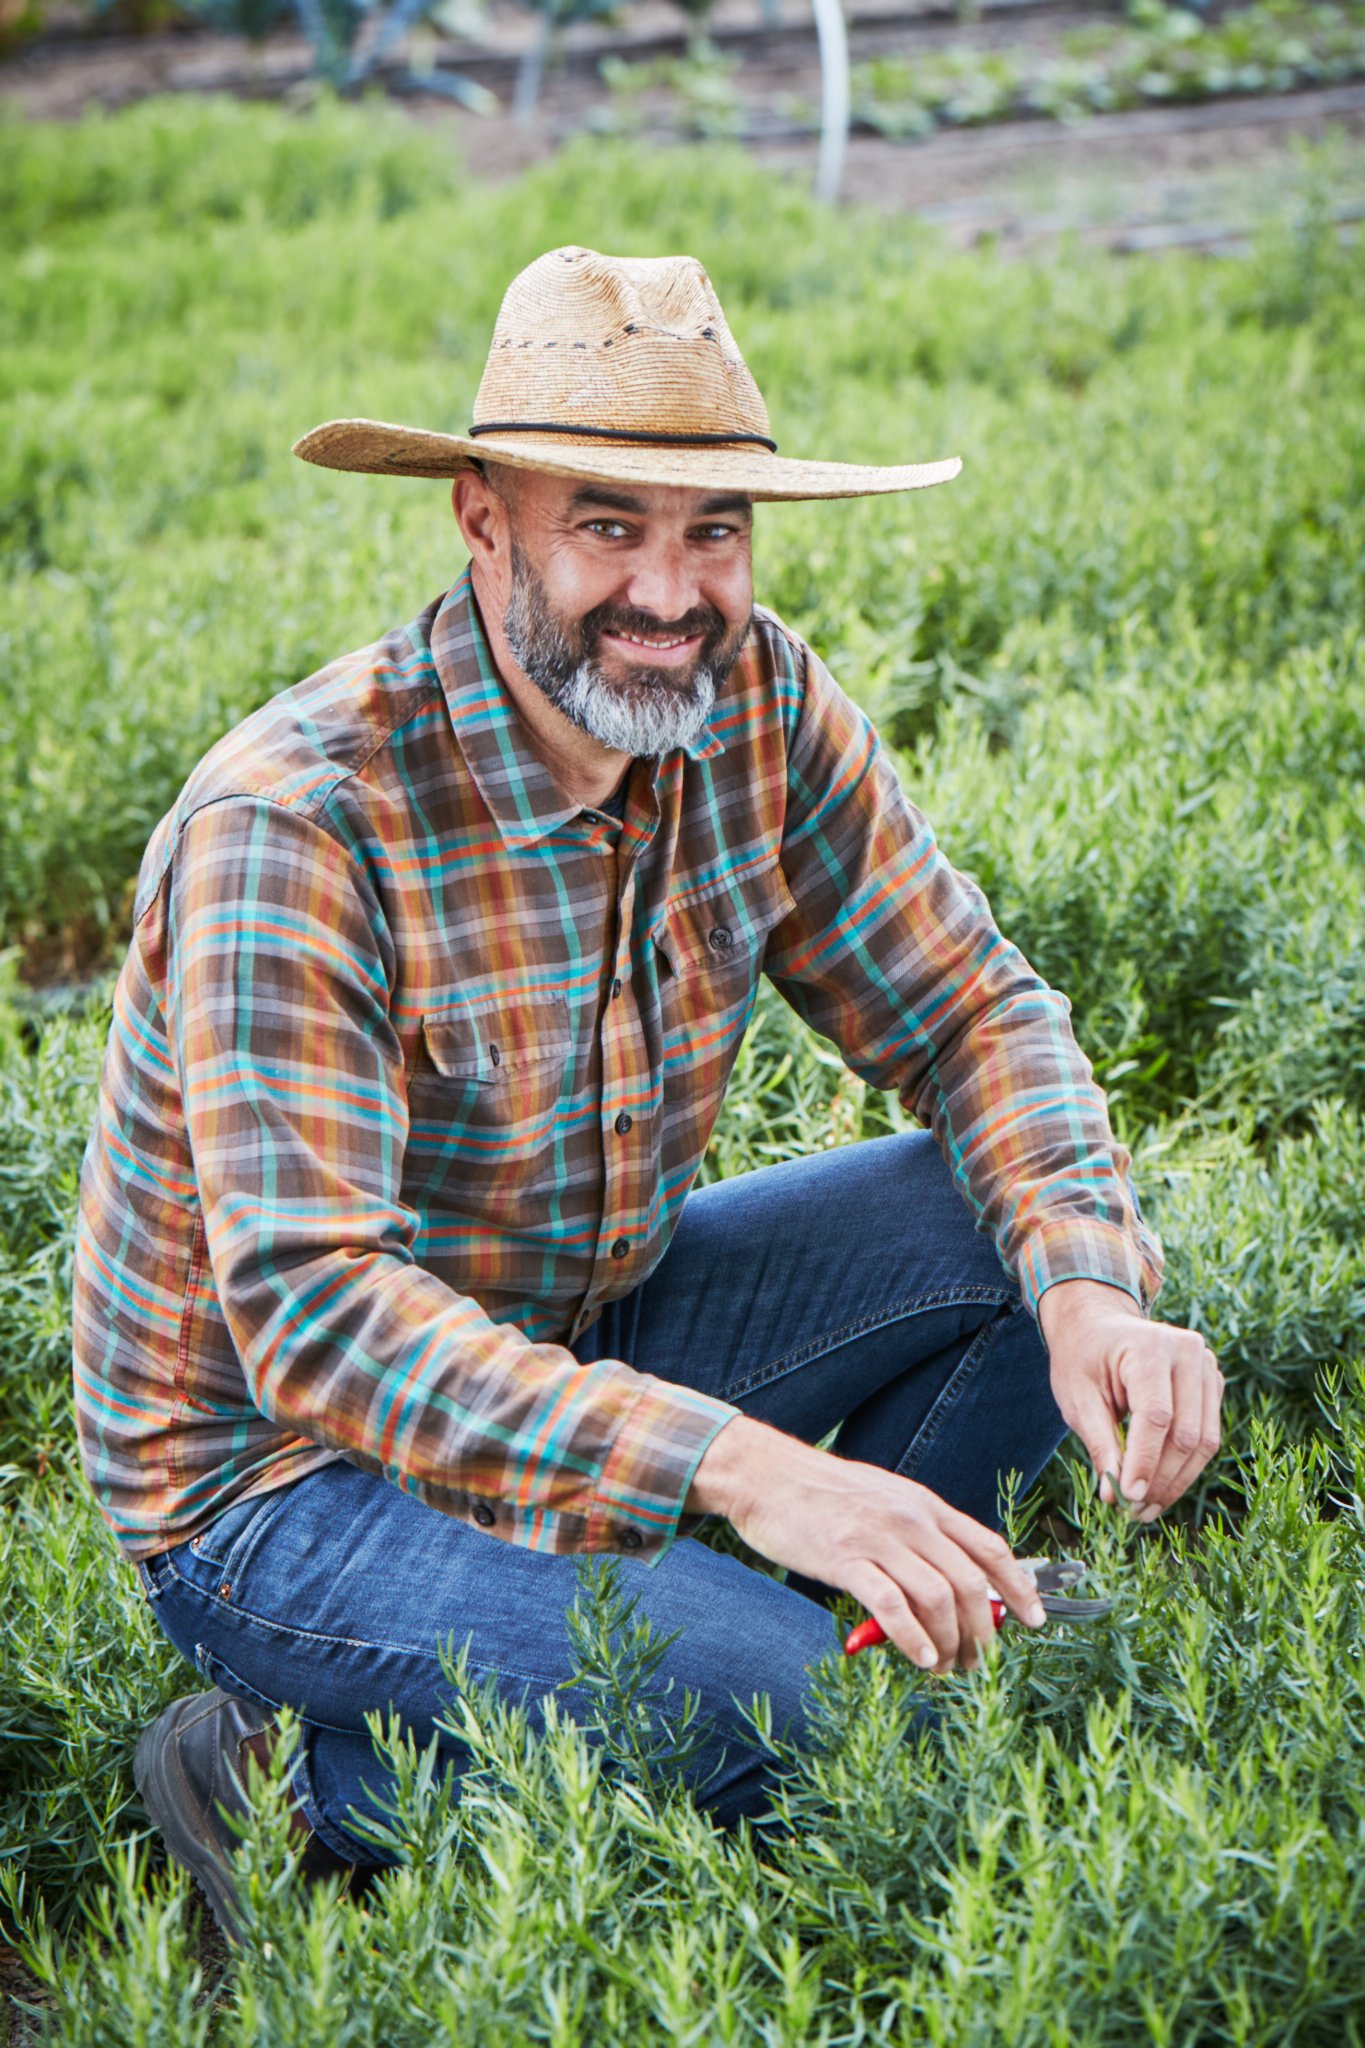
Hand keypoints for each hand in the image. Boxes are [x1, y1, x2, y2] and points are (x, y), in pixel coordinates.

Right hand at [686, 1416, 1046, 1672]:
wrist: (767, 1475)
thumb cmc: (824, 1495)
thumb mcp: (885, 1503)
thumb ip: (919, 1538)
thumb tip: (952, 1590)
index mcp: (926, 1505)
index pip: (990, 1548)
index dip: (1020, 1588)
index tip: (1036, 1620)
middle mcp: (911, 1520)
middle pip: (970, 1582)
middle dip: (984, 1631)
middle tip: (979, 1662)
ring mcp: (878, 1538)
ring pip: (938, 1598)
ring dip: (950, 1643)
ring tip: (946, 1668)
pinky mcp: (845, 1558)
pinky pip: (891, 1604)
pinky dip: (912, 1638)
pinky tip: (919, 1658)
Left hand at [1039, 1278, 1223, 1519]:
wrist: (1098, 1326)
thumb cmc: (1082, 1359)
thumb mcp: (1078, 1399)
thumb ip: (1100, 1444)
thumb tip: (1114, 1495)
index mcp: (1149, 1346)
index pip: (1156, 1416)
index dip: (1144, 1462)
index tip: (1127, 1498)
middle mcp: (1188, 1351)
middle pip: (1186, 1433)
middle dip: (1160, 1479)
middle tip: (1134, 1512)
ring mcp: (1207, 1366)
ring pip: (1204, 1440)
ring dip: (1177, 1481)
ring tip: (1146, 1508)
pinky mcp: (1213, 1384)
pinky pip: (1207, 1435)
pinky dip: (1185, 1466)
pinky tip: (1159, 1486)